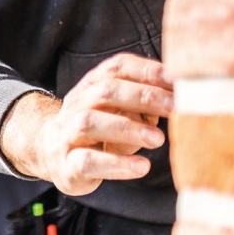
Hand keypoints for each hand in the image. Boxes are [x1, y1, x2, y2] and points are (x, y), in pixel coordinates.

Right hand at [5, 53, 174, 195]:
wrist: (52, 153)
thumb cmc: (100, 129)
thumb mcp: (119, 110)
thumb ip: (145, 102)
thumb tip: (180, 99)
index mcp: (92, 85)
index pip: (117, 68)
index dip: (147, 71)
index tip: (177, 80)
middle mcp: (77, 104)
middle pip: (105, 91)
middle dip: (143, 96)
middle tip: (175, 108)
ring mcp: (67, 133)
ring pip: (90, 122)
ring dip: (127, 128)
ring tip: (158, 139)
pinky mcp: (67, 164)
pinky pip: (87, 160)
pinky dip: (116, 163)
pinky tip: (141, 167)